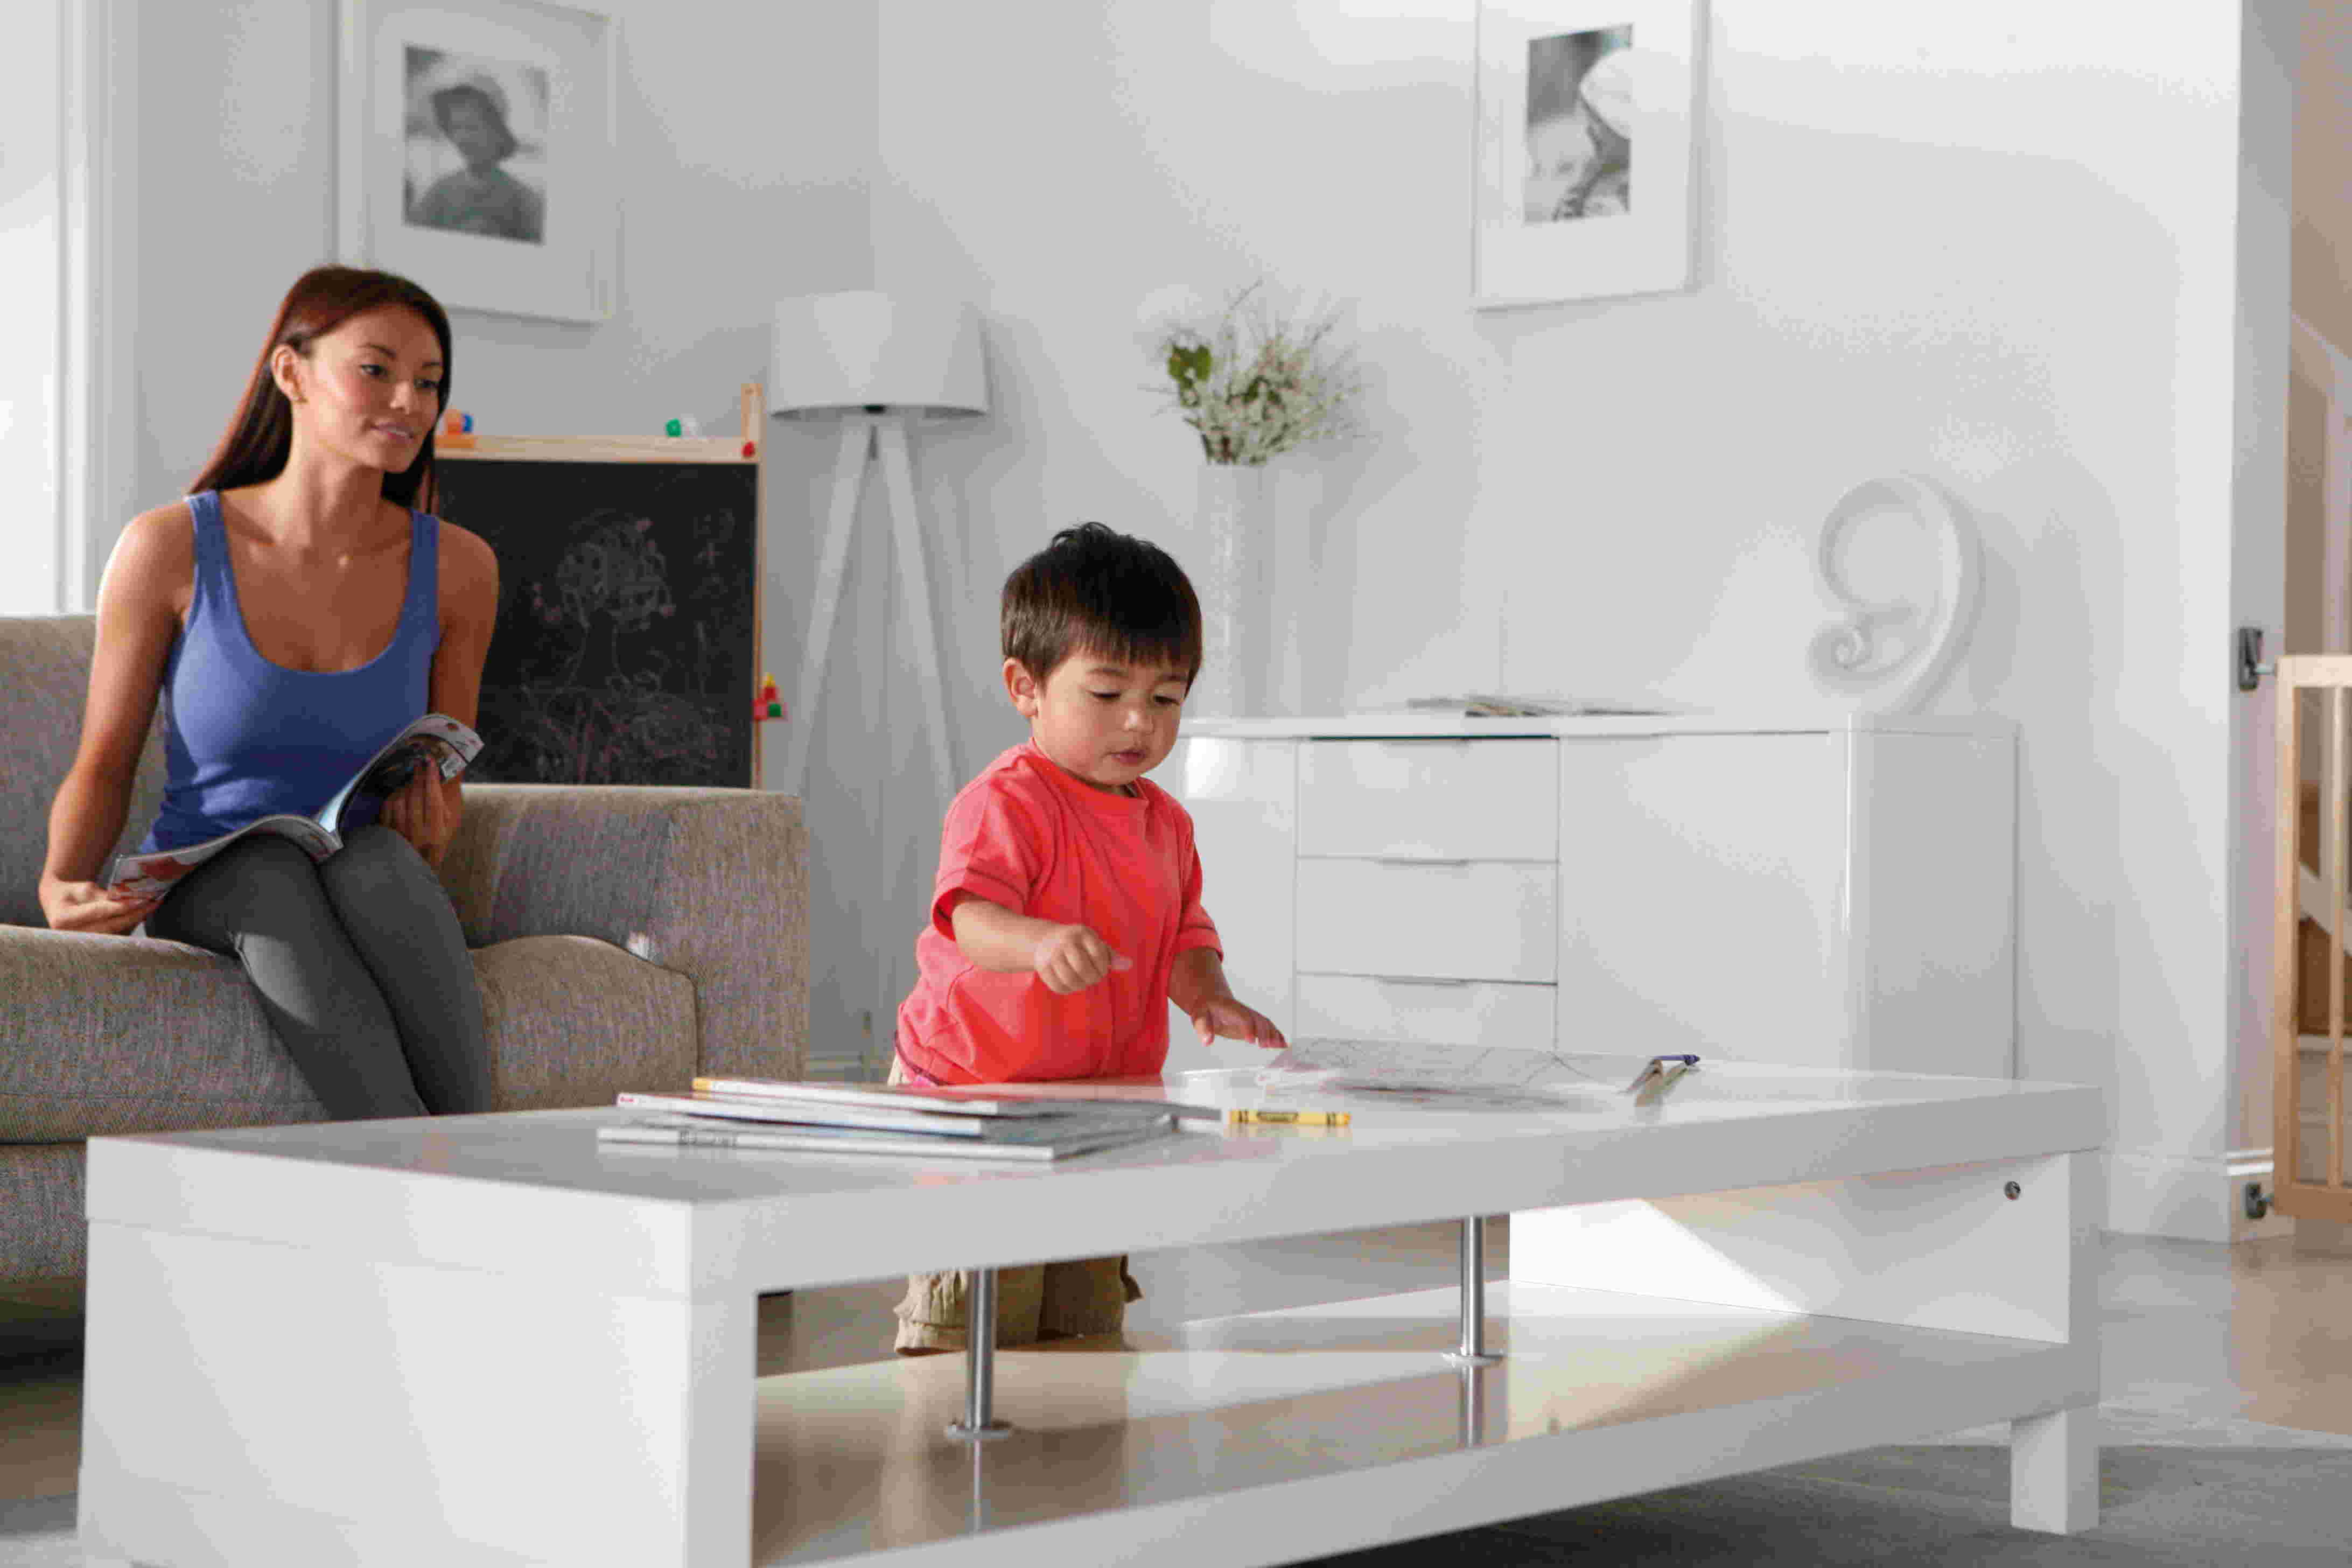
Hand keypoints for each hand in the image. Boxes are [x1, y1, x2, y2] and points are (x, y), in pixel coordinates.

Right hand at [39, 877, 159, 935]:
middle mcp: (71, 935)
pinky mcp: (93, 946)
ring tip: (152, 906)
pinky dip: (130, 925)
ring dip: (135, 920)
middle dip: (133, 914)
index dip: (119, 907)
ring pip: (115, 933)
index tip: (139, 900)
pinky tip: (143, 914)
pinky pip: (116, 937)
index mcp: (63, 919)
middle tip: (153, 902)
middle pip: (109, 926)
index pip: (97, 912)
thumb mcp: (85, 889)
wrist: (58, 903)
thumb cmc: (71, 893)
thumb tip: (130, 899)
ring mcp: (81, 944)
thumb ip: (105, 897)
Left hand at [379, 767, 454, 867]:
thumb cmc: (438, 843)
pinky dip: (393, 796)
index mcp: (438, 834)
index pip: (434, 800)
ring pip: (399, 801)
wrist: (418, 867)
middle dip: (418, 777)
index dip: (431, 779)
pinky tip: (399, 791)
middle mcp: (418, 835)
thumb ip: (448, 805)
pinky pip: (387, 808)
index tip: (431, 761)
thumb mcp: (451, 825)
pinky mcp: (387, 835)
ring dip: (405, 786)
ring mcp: (400, 836)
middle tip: (419, 764)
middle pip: (416, 798)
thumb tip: (447, 777)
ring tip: (410, 778)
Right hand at [1031, 923, 1132, 994]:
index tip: (1102, 969)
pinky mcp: (1042, 967)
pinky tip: (1071, 984)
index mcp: (1081, 933)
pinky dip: (1068, 990)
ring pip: (1070, 980)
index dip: (1103, 968)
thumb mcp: (1095, 945)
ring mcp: (1051, 954)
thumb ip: (1112, 956)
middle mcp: (1065, 941)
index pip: (1098, 955)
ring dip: (1081, 985)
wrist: (1045, 940)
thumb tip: (1129, 965)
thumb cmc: (1079, 945)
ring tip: (1083, 981)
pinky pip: (1058, 987)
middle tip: (1093, 978)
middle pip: (1082, 968)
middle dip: (1092, 978)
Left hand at [1191, 995, 1286, 1050]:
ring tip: (1280, 1046)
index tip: (1250, 1040)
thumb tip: (1207, 1041)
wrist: (1212, 999)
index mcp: (1230, 1008)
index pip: (1242, 1017)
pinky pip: (1267, 1027)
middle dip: (1264, 1032)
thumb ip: (1203, 1028)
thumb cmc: (1206, 1008)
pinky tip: (1282, 1044)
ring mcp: (1250, 1016)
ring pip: (1265, 1023)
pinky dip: (1276, 1035)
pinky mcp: (1253, 1023)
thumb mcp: (1199, 1016)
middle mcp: (1243, 1011)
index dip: (1248, 1027)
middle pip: (1257, 1019)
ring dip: (1273, 1034)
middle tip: (1265, 1045)